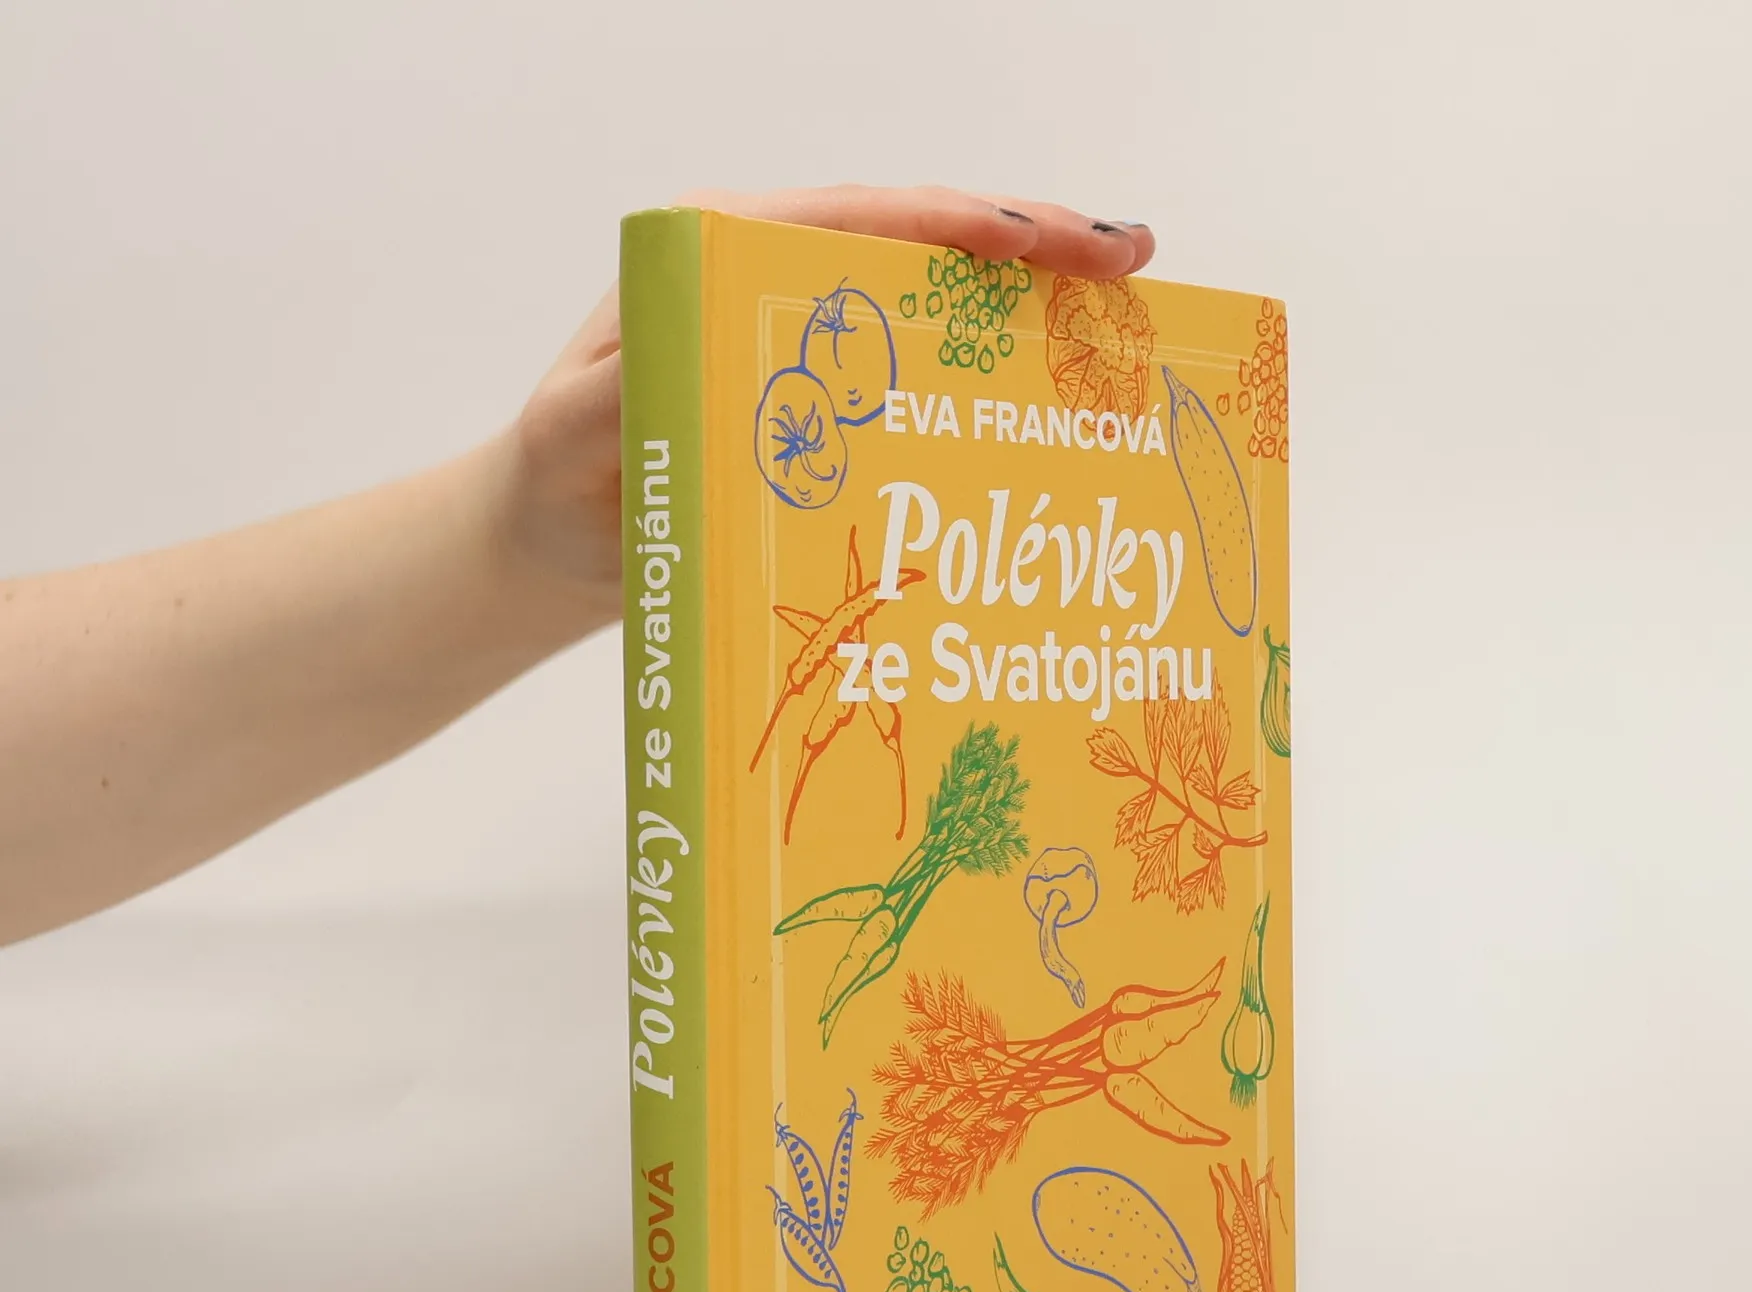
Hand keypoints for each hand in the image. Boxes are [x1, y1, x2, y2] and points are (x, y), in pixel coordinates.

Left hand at [506, 186, 1156, 622]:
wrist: (553, 540)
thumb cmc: (559, 477)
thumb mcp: (579, 431)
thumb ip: (623, 392)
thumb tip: (678, 359)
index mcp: (720, 256)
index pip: (854, 220)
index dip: (950, 226)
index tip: (1032, 243)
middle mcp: (777, 283)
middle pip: (918, 246)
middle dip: (1027, 246)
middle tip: (1126, 257)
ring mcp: (812, 343)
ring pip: (934, 304)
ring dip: (1027, 304)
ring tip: (1120, 304)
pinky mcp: (830, 405)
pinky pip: (923, 374)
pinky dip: (990, 374)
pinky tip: (1056, 391)